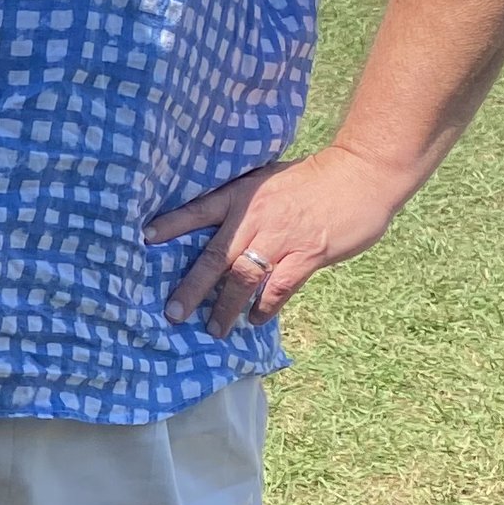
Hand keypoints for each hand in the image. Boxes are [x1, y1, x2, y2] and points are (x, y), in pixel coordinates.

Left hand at [144, 147, 410, 337]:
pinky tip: (255, 320)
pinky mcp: (308, 254)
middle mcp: (255, 218)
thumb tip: (219, 227)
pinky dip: (266, 306)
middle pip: (214, 257)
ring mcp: (281, 238)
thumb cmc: (312, 179)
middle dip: (191, 288)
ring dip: (226, 307)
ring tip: (213, 329)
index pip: (198, 211)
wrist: (360, 175)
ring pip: (243, 278)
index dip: (171, 225)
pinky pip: (279, 287)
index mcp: (241, 196)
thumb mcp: (267, 180)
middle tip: (172, 312)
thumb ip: (244, 203)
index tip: (144, 239)